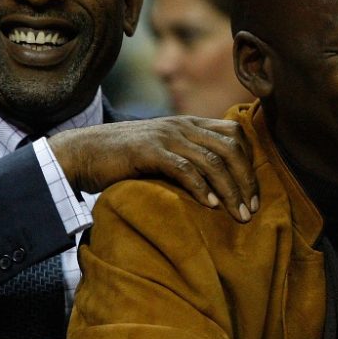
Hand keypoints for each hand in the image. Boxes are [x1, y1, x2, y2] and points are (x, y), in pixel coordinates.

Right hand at [49, 117, 258, 221]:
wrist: (82, 153)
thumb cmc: (126, 159)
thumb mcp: (166, 152)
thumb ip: (191, 158)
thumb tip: (221, 184)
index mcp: (191, 124)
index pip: (236, 136)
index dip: (251, 164)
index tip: (254, 195)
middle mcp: (183, 126)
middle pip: (231, 148)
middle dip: (247, 180)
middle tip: (252, 210)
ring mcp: (166, 136)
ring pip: (212, 160)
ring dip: (230, 190)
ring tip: (238, 214)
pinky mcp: (148, 151)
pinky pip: (184, 168)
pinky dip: (201, 187)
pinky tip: (210, 206)